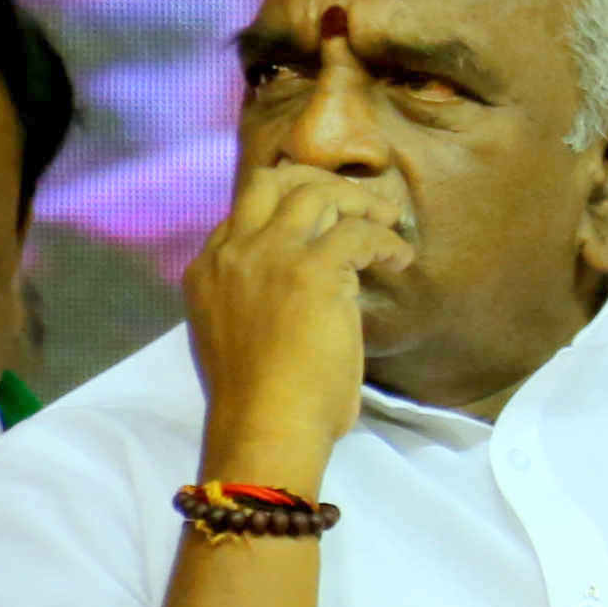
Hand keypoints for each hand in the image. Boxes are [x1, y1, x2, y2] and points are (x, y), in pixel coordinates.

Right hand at [180, 165, 405, 468]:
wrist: (264, 425)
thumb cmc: (259, 403)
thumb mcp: (236, 338)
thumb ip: (252, 302)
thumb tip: (293, 296)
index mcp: (207, 270)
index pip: (241, 210)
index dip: (285, 206)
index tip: (322, 219)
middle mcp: (231, 252)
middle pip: (271, 182)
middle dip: (317, 181)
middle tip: (355, 202)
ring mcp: (268, 255)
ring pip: (316, 193)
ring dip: (359, 201)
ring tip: (387, 220)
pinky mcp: (311, 270)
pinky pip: (358, 232)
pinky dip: (385, 239)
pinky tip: (400, 257)